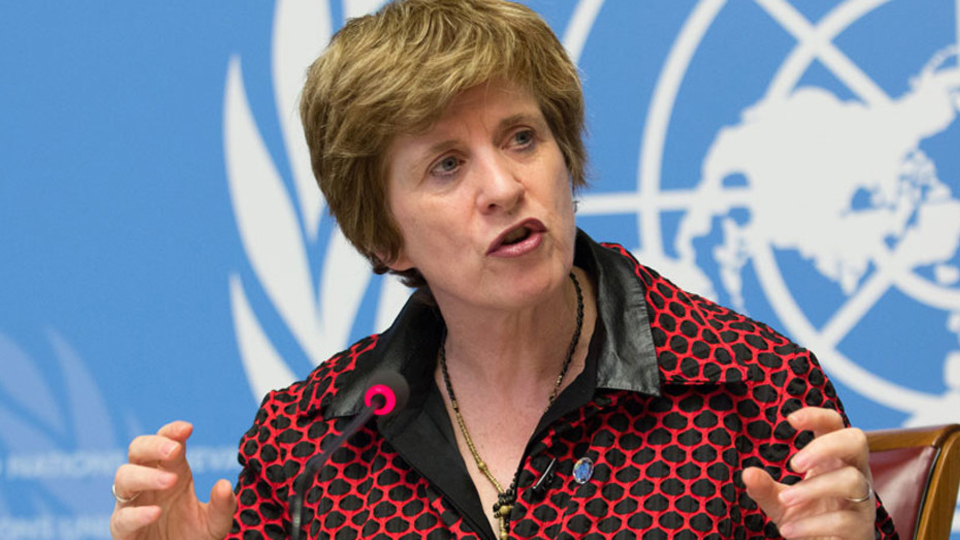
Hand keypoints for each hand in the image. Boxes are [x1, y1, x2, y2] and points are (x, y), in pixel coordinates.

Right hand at [110, 421, 236, 539]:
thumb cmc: (193, 536)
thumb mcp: (215, 523)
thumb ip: (222, 506)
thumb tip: (225, 485)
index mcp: (173, 471)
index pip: (166, 441)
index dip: (172, 431)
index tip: (188, 429)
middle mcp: (149, 482)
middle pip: (138, 449)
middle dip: (153, 444)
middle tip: (175, 450)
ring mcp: (133, 504)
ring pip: (123, 477)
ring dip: (145, 475)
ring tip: (170, 481)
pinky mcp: (123, 529)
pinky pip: (122, 518)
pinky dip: (137, 513)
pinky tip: (156, 512)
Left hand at [743, 407, 874, 539]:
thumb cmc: (807, 519)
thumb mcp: (780, 501)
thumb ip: (764, 487)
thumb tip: (748, 473)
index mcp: (833, 460)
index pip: (834, 425)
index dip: (817, 415)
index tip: (789, 419)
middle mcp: (854, 474)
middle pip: (855, 441)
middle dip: (825, 447)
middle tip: (793, 463)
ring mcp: (862, 501)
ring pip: (850, 481)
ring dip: (812, 489)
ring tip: (785, 499)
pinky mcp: (862, 529)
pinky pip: (843, 521)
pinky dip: (811, 525)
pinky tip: (789, 530)